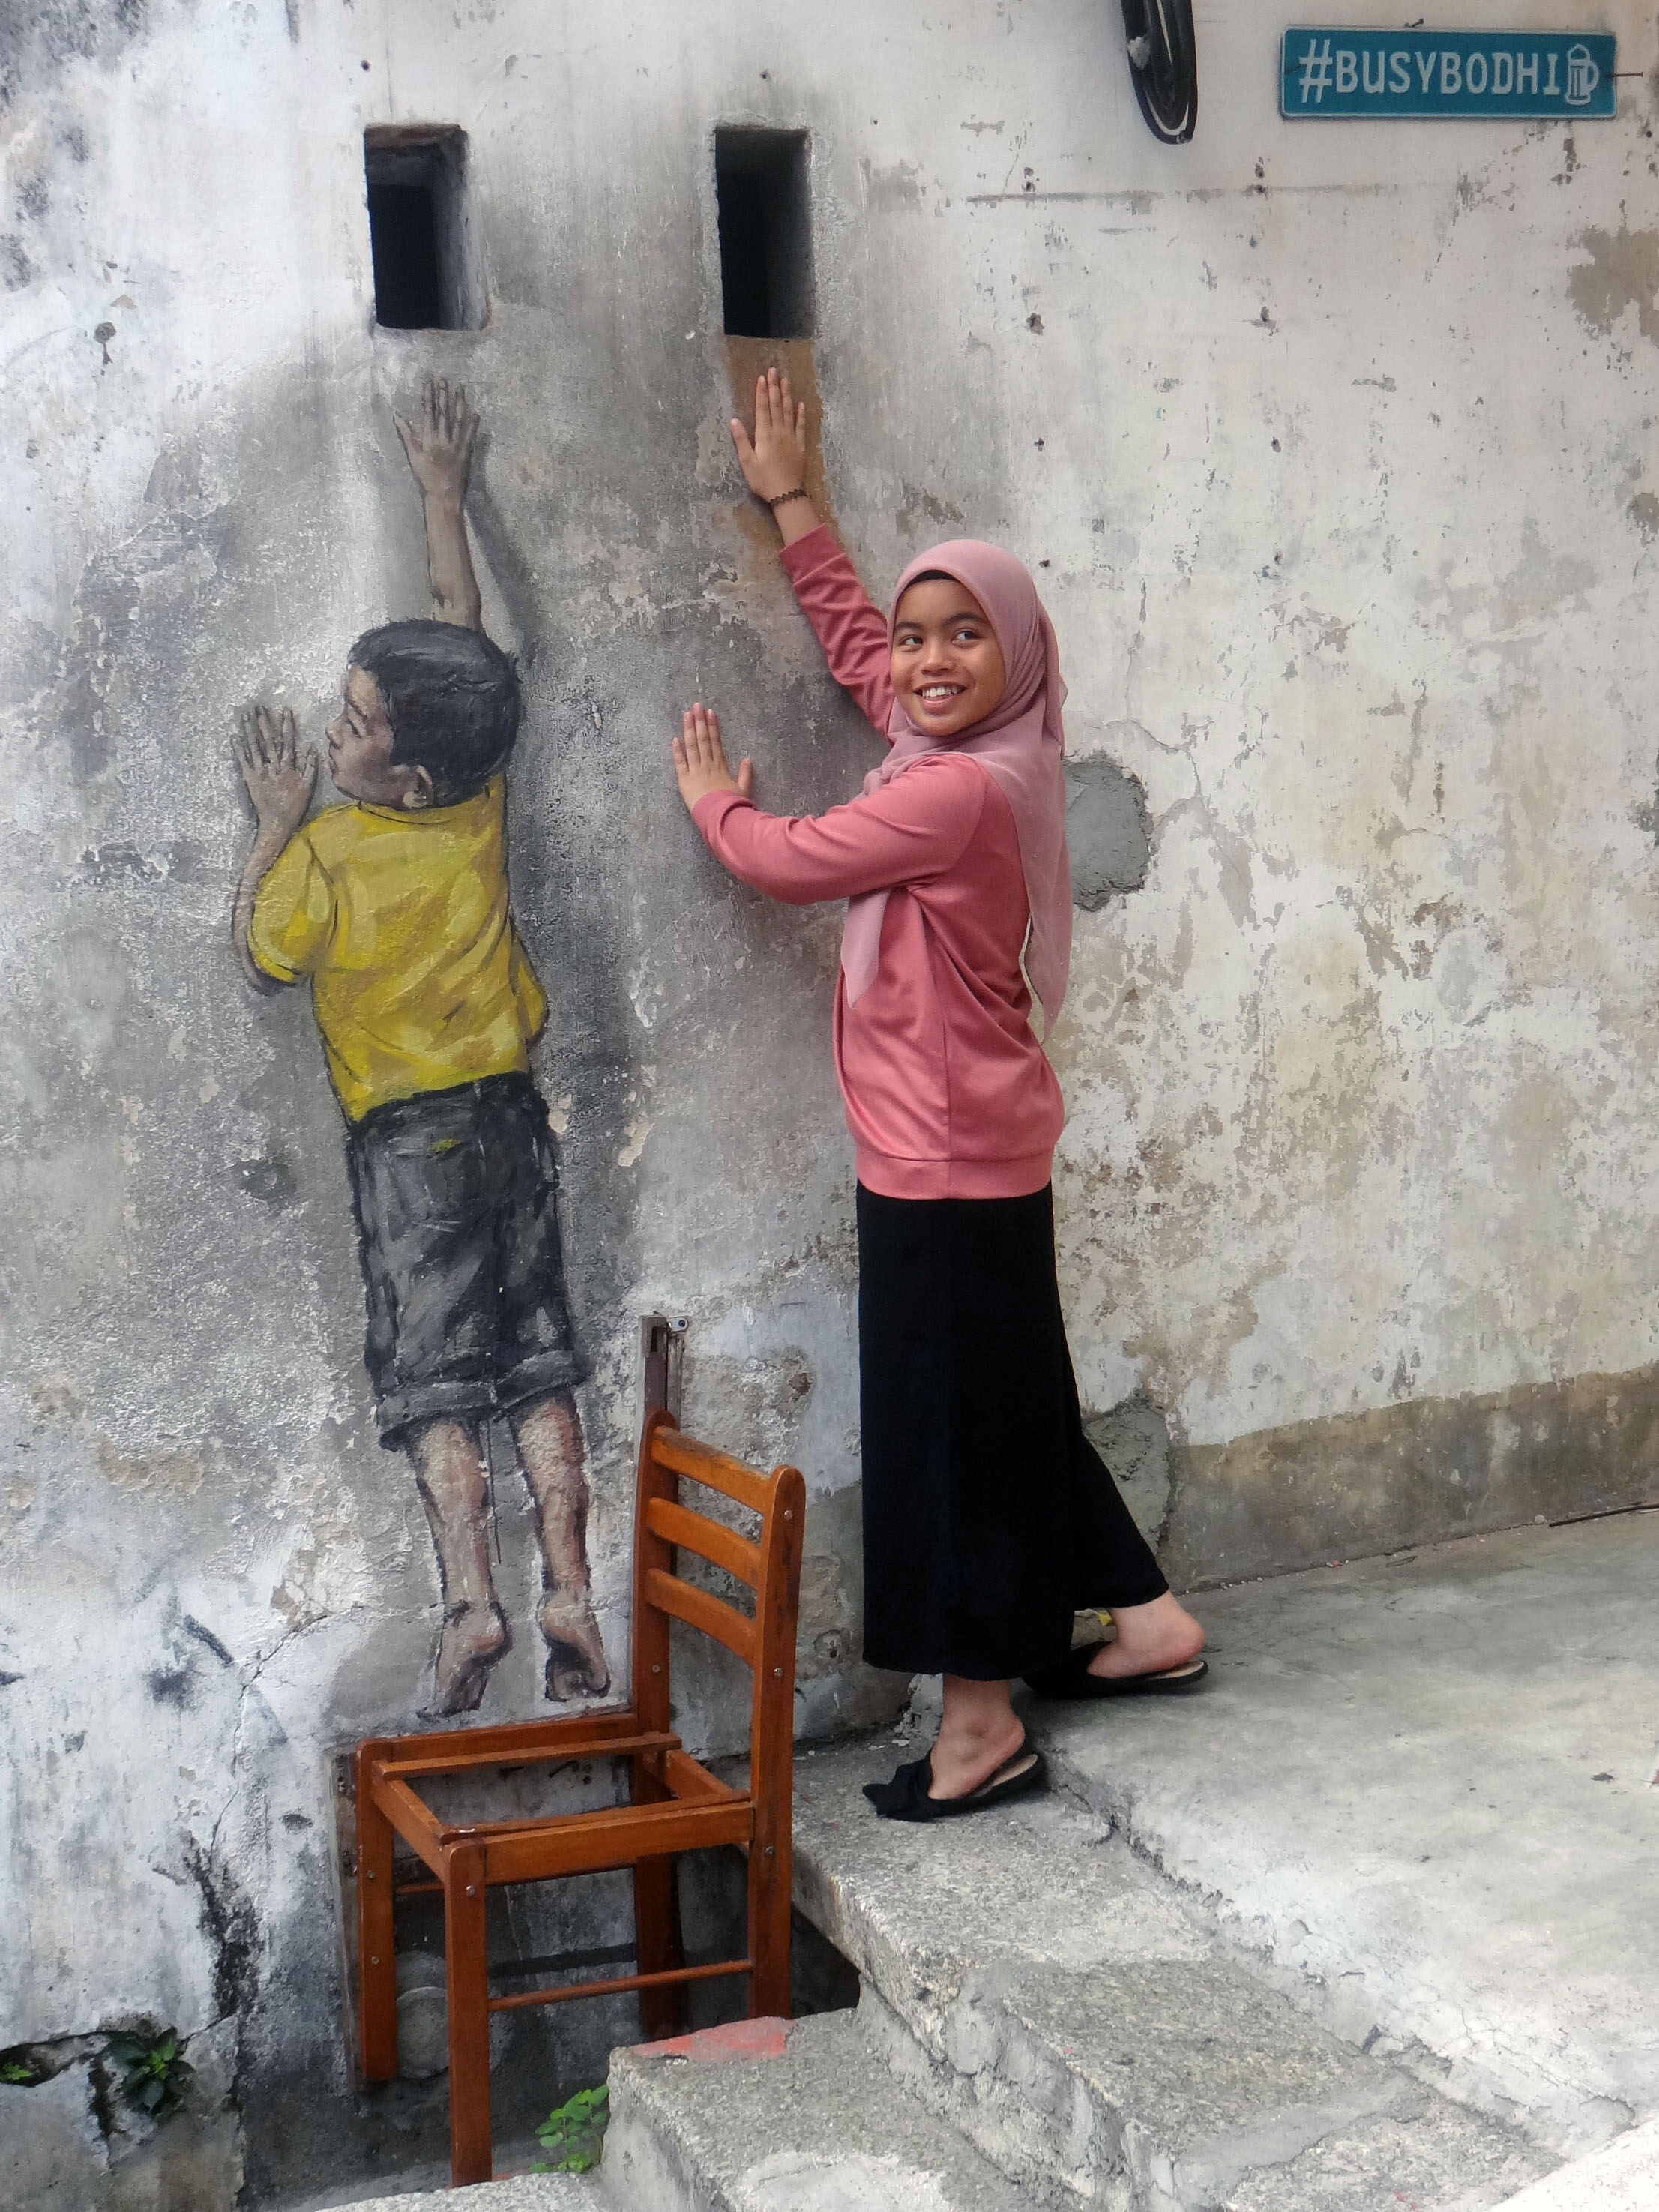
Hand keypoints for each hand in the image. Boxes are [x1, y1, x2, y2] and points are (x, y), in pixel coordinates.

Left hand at [234, 703, 316, 838]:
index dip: (286, 725)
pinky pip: (243, 761)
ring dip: (249, 730)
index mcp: (288, 766)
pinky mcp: (249, 778)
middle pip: (268, 740)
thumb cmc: (294, 805)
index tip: (284, 710)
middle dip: (264, 722)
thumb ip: (311, 767)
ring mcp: (260, 771)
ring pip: (254, 747)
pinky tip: (234, 737)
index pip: (287, 741)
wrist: (277, 822)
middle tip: (259, 706)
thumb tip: (312, 748)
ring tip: (246, 716)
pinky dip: (238, 749)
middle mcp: (273, 766)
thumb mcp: (308, 787)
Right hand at [395, 376, 478, 503]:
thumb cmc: (425, 476)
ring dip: (459, 403)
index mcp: (428, 439)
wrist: (442, 494)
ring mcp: (455, 445)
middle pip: (443, 413)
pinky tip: (476, 412)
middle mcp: (442, 439)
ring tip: (460, 388)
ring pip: (457, 420)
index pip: (428, 413)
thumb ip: (406, 435)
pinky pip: (470, 436)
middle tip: (444, 379)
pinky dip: (473, 424)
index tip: (429, 383)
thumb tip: (397, 416)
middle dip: (443, 395)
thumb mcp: (412, 455)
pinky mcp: (465, 452)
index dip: (428, 396)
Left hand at [673, 704, 752, 812]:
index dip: (713, 727)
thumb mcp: (744, 789)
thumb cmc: (733, 806)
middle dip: (700, 721)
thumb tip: (748, 759)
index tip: (710, 713)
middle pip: (703, 740)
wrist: (722, 817)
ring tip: (686, 714)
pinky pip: (680, 763)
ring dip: (689, 729)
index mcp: (721, 767)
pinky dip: (677, 751)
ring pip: (692, 746)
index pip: (716, 743)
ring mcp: (696, 771)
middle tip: (696, 705)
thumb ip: (746, 774)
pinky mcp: (685, 780)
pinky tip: (675, 738)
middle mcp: (708, 765)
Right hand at [729, 367, 806, 502]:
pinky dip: (801, 414)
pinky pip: (801, 426)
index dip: (761, 392)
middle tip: (773, 370)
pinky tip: (800, 404)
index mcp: (764, 435)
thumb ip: (741, 441)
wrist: (786, 494)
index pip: (762, 409)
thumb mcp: (747, 463)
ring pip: (788, 412)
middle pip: (776, 405)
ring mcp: (791, 438)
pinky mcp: (800, 446)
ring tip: (786, 380)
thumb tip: (733, 420)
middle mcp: (779, 432)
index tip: (761, 378)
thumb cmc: (763, 480)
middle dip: (774, 387)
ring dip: (786, 395)